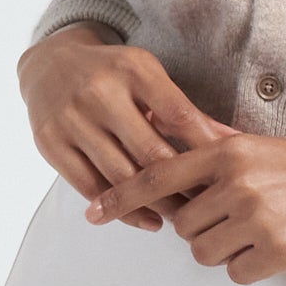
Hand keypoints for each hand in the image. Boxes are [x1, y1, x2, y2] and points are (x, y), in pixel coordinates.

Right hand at [18, 30, 224, 224]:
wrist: (49, 65)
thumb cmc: (111, 74)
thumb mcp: (149, 77)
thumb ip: (187, 111)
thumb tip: (236, 141)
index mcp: (133, 70)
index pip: (179, 116)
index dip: (206, 150)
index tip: (227, 176)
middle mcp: (99, 92)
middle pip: (151, 152)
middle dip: (184, 185)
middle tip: (209, 207)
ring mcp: (71, 119)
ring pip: (122, 176)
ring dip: (157, 204)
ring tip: (184, 219)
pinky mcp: (51, 144)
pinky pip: (92, 188)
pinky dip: (123, 210)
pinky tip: (149, 220)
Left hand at [95, 123, 285, 282]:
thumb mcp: (264, 147)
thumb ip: (217, 146)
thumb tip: (171, 132)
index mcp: (229, 152)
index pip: (157, 177)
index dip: (120, 197)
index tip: (93, 212)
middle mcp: (236, 182)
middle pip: (182, 227)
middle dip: (203, 231)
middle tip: (242, 223)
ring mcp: (257, 217)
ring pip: (205, 253)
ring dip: (227, 251)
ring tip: (264, 234)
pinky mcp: (280, 250)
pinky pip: (237, 273)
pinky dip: (253, 268)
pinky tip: (280, 250)